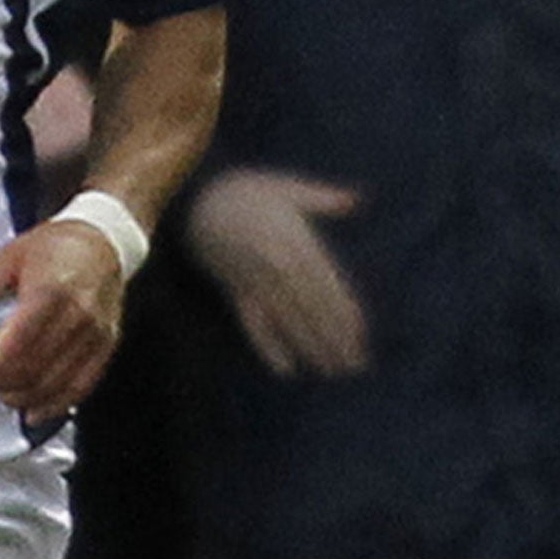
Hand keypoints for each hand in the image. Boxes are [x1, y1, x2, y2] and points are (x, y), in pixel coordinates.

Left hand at [0, 217, 124, 424]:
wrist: (102, 241)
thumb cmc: (54, 247)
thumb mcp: (11, 256)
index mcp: (50, 290)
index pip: (20, 340)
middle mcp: (77, 314)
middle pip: (37, 366)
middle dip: (5, 382)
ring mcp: (95, 333)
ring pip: (57, 382)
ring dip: (25, 396)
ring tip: (4, 393)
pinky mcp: (106, 346)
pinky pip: (82, 386)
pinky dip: (56, 405)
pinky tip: (35, 412)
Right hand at [186, 168, 368, 377]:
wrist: (198, 199)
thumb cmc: (249, 192)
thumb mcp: (288, 189)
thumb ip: (325, 199)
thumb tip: (359, 198)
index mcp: (294, 239)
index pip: (326, 283)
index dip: (344, 311)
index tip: (361, 336)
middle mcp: (276, 263)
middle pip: (311, 306)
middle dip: (334, 337)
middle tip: (355, 366)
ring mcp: (254, 279)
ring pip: (287, 319)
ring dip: (310, 346)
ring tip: (331, 370)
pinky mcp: (234, 290)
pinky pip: (252, 322)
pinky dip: (267, 345)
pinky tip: (285, 369)